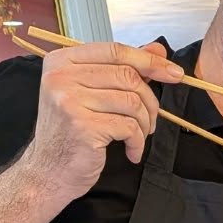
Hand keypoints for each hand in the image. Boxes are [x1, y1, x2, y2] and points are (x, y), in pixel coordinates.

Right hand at [17, 40, 183, 200]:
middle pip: (127, 75)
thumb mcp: (91, 94)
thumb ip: (122, 69)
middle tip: (151, 119)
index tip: (174, 73)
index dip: (148, 60)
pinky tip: (131, 151)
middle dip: (150, 99)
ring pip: (132, 101)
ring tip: (139, 136)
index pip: (114, 50)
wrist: (49, 172)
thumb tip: (158, 51)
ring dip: (144, 122)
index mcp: (62, 62)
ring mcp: (70, 101)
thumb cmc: (71, 133)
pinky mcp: (82, 127)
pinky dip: (137, 142)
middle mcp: (62, 77)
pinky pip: (128, 127)